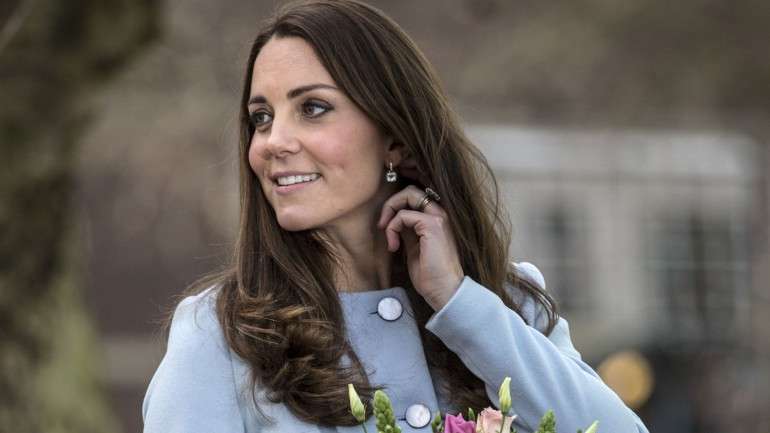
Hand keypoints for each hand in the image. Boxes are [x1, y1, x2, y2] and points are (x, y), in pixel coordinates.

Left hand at [377, 185, 463, 310]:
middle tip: (382, 225)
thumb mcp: (415, 247)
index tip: (386, 226)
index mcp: (437, 219)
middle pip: (411, 190)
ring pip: (408, 195)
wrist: (444, 290)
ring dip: (390, 214)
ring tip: (389, 238)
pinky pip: (403, 215)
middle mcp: (440, 214)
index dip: (397, 205)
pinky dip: (392, 228)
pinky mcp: (432, 225)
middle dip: (390, 204)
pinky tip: (394, 246)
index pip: (415, 197)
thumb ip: (408, 230)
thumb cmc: (430, 274)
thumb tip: (395, 220)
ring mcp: (438, 218)